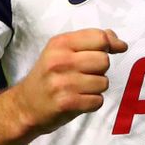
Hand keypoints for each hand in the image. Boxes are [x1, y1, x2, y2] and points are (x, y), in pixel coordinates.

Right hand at [13, 28, 128, 134]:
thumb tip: (120, 43)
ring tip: (79, 88)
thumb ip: (91, 42)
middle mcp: (60, 61)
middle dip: (100, 69)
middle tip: (84, 74)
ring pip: (103, 82)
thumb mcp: (62, 51)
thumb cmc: (48, 76)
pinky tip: (78, 100)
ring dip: (96, 88)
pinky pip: (97, 101)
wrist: (24, 106)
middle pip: (104, 61)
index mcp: (60, 43)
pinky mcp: (66, 103)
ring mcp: (63, 83)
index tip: (112, 50)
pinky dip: (92, 103)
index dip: (111, 44)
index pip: (99, 38)